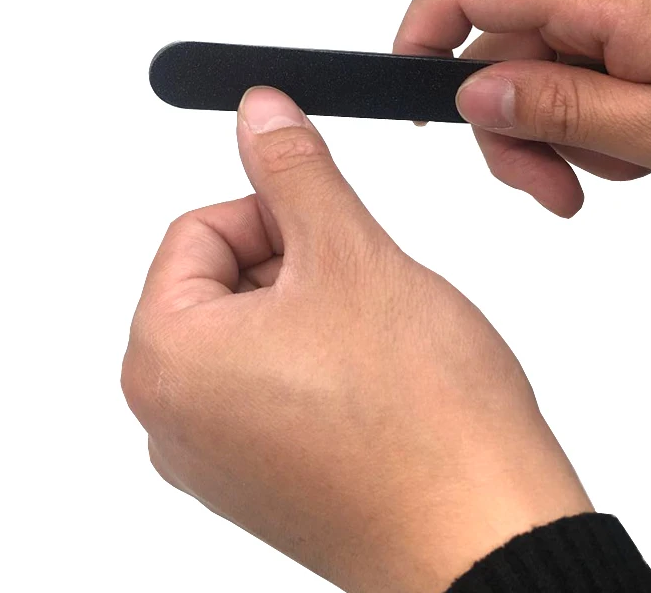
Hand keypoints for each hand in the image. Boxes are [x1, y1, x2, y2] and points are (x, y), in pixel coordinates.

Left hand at [122, 87, 591, 592]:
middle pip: (221, 283)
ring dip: (312, 311)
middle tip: (360, 289)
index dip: (270, 213)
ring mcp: (216, 459)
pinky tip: (372, 381)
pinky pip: (272, 388)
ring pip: (253, 333)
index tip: (327, 231)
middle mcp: (172, 420)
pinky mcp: (261, 483)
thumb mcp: (349, 253)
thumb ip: (292, 169)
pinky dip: (318, 363)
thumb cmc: (422, 416)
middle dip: (293, 266)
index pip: (195, 230)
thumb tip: (260, 113)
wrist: (484, 537)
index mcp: (166, 359)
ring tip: (374, 341)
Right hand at [394, 0, 650, 215]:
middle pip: (500, 42)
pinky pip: (579, 52)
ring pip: (538, 57)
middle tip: (549, 189)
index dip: (418, 39)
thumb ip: (558, 109)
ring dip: (555, 126)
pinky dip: (587, 106)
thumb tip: (474, 93)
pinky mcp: (644, 3)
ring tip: (610, 170)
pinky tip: (630, 140)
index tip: (415, 102)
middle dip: (510, 124)